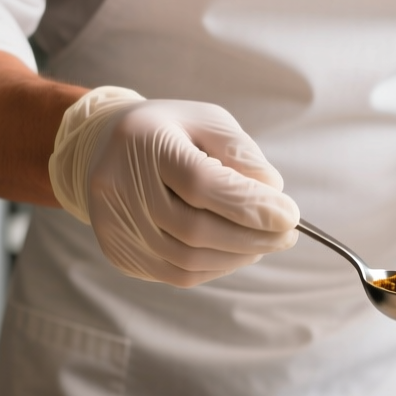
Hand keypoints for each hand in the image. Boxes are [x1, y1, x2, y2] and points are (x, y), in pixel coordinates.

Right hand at [48, 87, 298, 284]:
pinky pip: (176, 274)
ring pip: (187, 261)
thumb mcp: (208, 121)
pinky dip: (215, 268)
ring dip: (237, 257)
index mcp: (144, 142)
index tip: (291, 216)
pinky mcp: (119, 253)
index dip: (250, 205)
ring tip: (263, 242)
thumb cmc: (170, 132)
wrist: (104, 147)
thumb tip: (273, 195)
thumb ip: (241, 154)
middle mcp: (119, 187)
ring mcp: (115, 225)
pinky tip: (233, 251)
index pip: (201, 184)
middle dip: (251, 237)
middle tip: (287, 234)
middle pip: (194, 229)